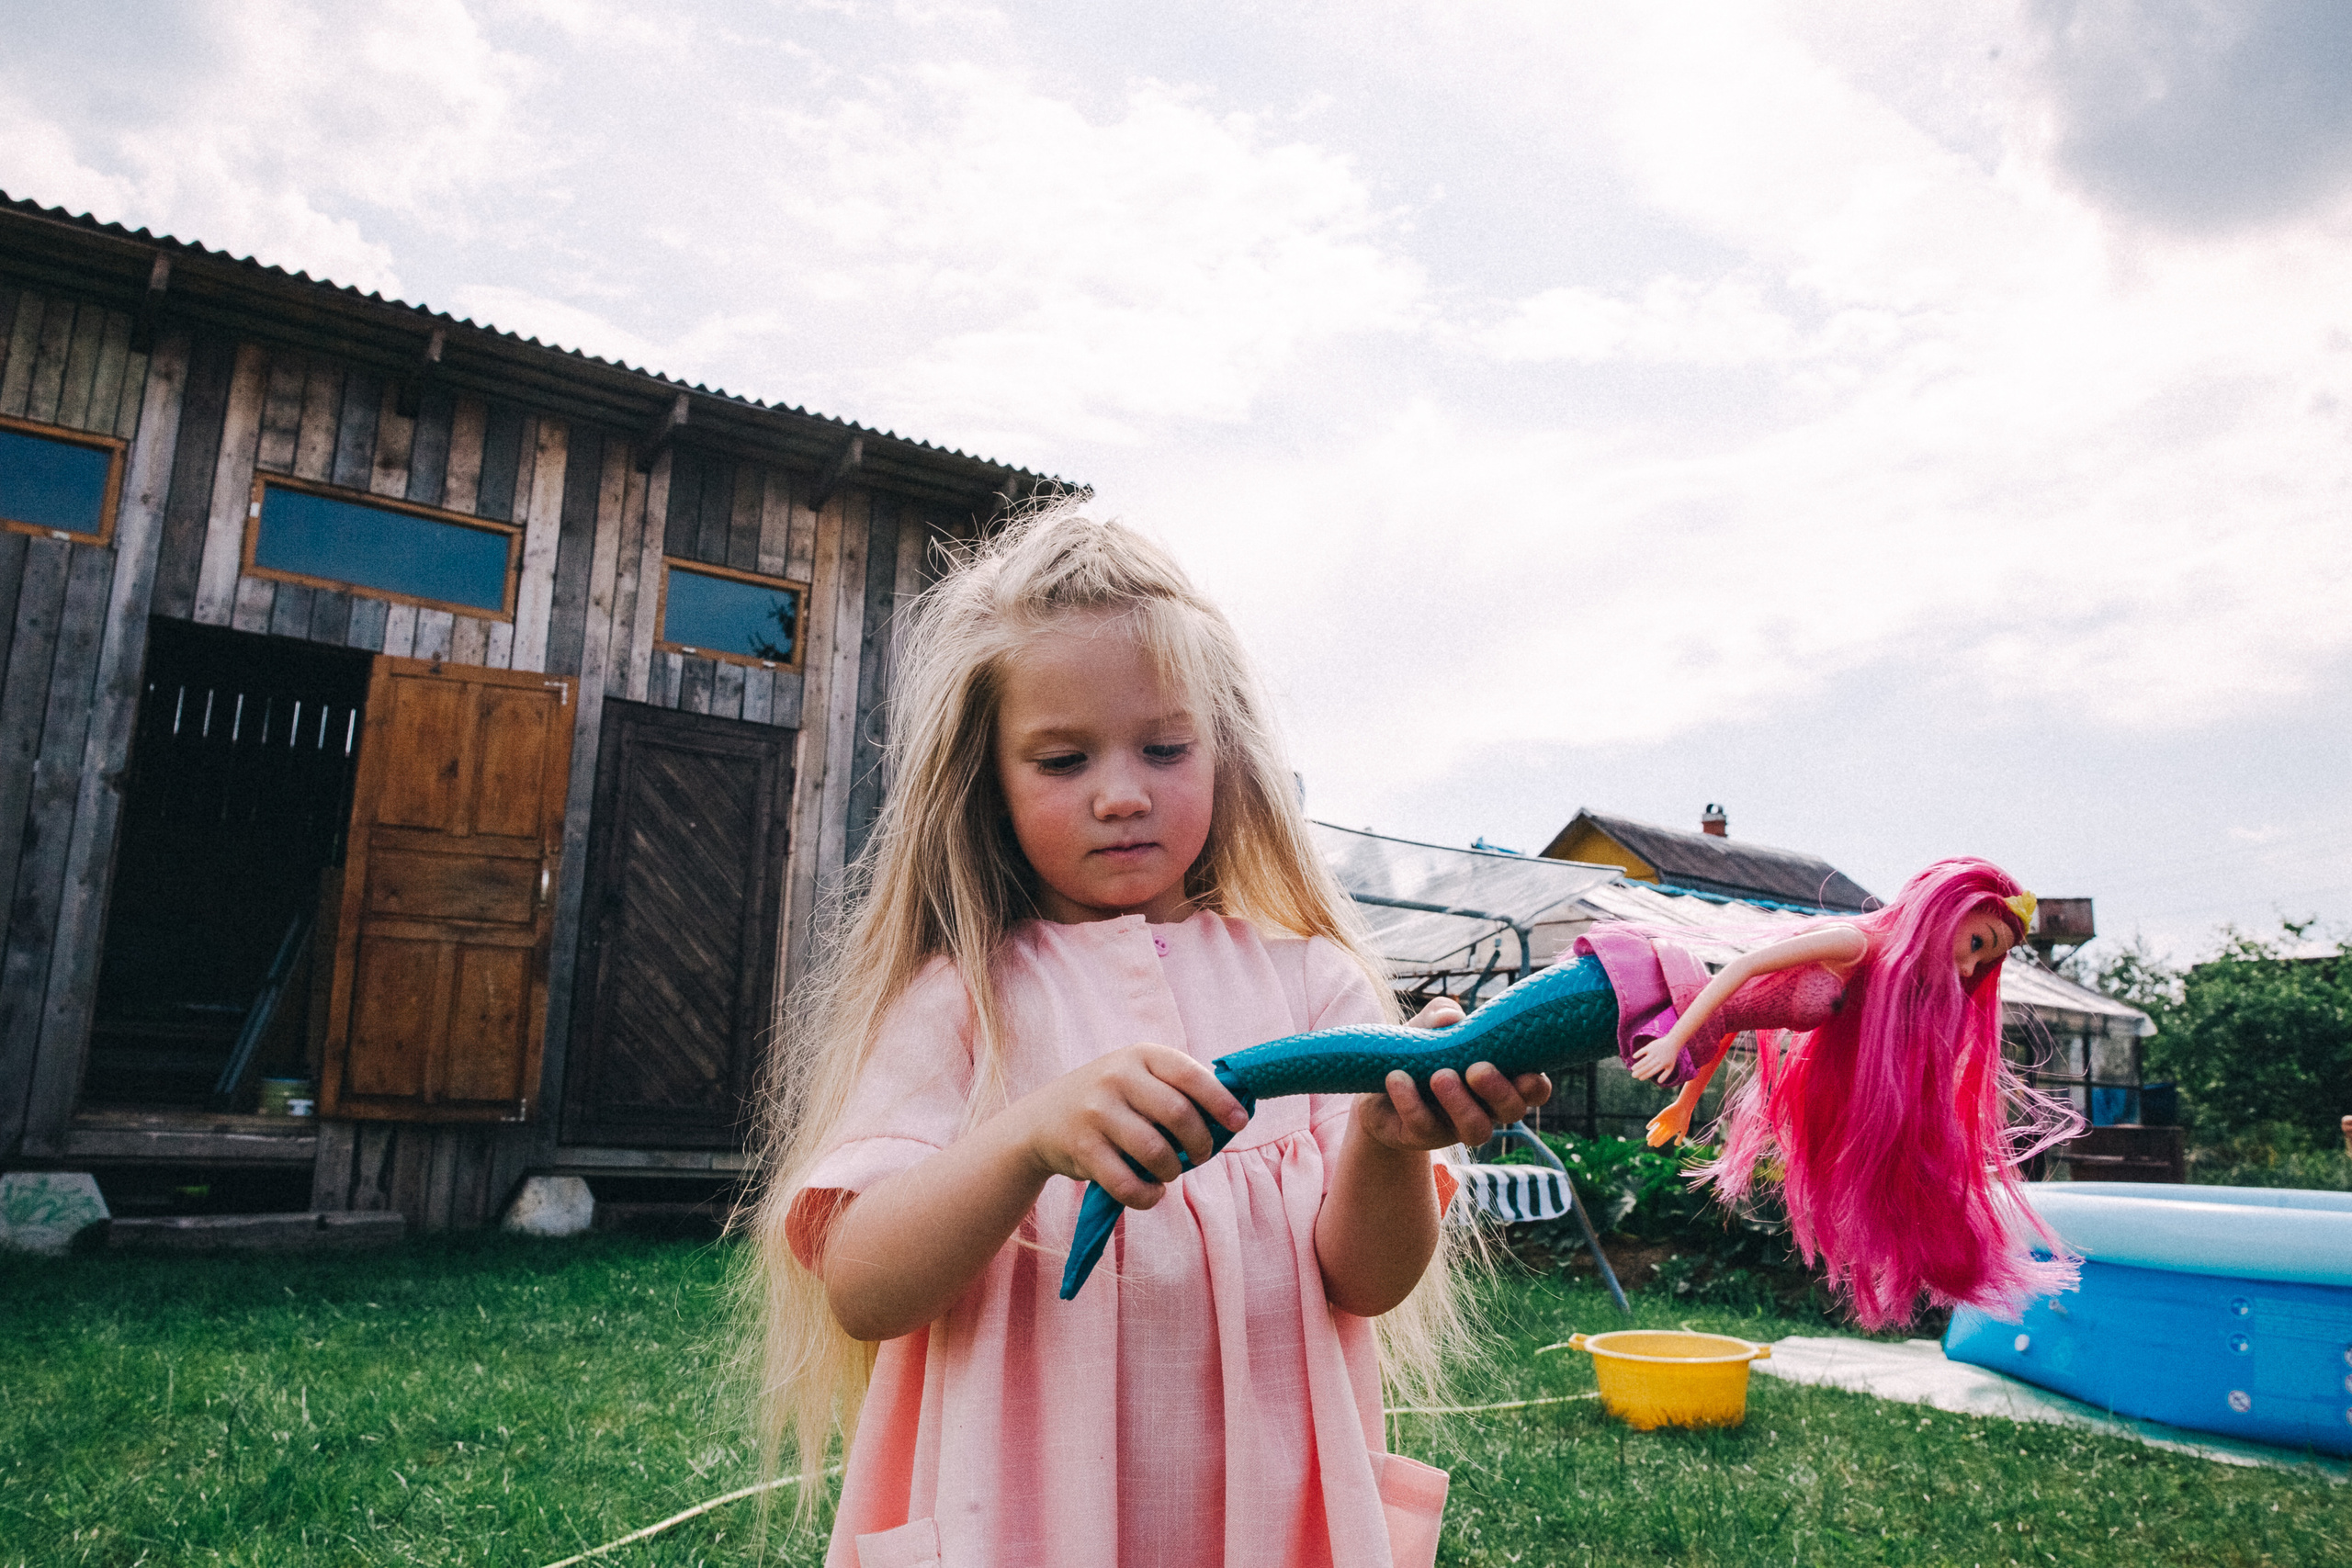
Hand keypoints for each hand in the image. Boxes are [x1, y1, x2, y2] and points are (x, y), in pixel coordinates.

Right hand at [1009, 1044, 1249, 1210]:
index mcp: (1140, 1055)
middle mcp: (1117, 1077)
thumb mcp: (1138, 1078)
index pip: (1190, 1075)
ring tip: (1170, 1173)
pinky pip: (1128, 1183)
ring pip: (1157, 1152)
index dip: (1221, 1101)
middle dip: (1201, 1143)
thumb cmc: (1110, 1102)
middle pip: (1179, 1115)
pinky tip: (1152, 1192)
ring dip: (1174, 1171)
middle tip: (1201, 1155)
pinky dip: (1149, 1196)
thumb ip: (1177, 1089)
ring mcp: (1096, 1112)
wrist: (1041, 1120)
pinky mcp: (1082, 1148)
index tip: (1240, 1124)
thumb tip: (1236, 1113)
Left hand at [1353, 995, 1551, 1151]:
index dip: (1536, 1085)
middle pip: (1512, 1111)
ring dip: (1460, 1103)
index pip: (1533, 1089)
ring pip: (1476, 1130)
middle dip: (1500, 1091)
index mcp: (1498, 1078)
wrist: (1376, 1082)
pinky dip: (1411, 1100)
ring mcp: (1455, 1126)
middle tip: (1476, 1069)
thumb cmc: (1418, 1050)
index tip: (1525, 1072)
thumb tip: (1451, 1018)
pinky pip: (1424, 1126)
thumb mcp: (1429, 1025)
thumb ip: (1442, 1014)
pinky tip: (1397, 1077)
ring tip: (1438, 1076)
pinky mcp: (1423, 1136)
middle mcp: (1485, 1107)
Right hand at [1628, 1032, 1687, 1082]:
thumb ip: (1665, 1075)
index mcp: (1662, 1064)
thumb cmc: (1671, 1056)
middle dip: (1639, 1072)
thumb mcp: (1670, 1066)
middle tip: (1633, 1076)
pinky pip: (1643, 1050)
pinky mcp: (1651, 1046)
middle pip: (1647, 1067)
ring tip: (1633, 1069)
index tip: (1640, 1078)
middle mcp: (1658, 1059)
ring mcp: (1654, 1052)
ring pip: (1644, 1060)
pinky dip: (1638, 1053)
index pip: (1652, 1071)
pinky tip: (1634, 1057)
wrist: (1673, 1042)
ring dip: (1638, 1065)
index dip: (1645, 1075)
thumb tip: (1659, 1082)